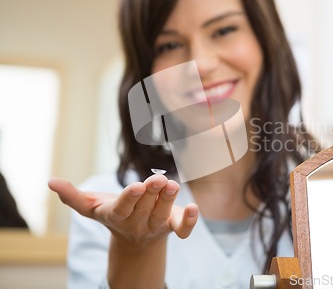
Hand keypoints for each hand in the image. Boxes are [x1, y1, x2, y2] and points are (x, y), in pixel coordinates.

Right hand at [48, 174, 197, 246]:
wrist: (133, 240)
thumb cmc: (112, 214)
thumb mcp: (91, 207)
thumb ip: (72, 196)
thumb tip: (50, 181)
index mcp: (117, 216)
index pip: (123, 208)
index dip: (130, 198)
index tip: (136, 186)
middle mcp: (137, 223)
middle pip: (145, 207)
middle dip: (152, 193)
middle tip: (159, 179)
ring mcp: (156, 225)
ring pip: (163, 214)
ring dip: (168, 200)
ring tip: (172, 185)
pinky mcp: (172, 226)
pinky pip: (182, 228)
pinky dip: (189, 222)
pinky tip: (193, 209)